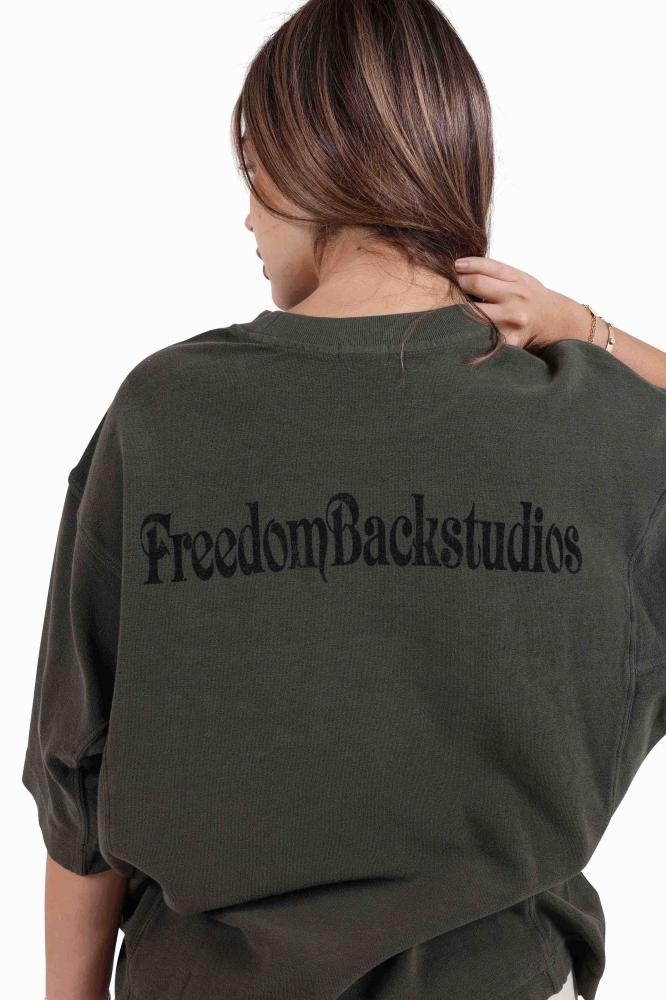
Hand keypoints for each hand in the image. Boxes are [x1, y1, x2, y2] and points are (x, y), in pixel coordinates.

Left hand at [453, 256, 590, 349]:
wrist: (555, 322)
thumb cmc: (529, 297)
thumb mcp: (517, 277)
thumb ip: (491, 270)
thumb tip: (458, 266)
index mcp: (516, 281)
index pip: (481, 271)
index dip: (463, 269)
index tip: (456, 270)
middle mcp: (515, 300)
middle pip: (474, 285)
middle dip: (459, 286)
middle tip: (455, 291)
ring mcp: (511, 322)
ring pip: (473, 313)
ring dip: (458, 310)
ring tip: (456, 309)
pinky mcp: (508, 342)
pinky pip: (481, 336)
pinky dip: (469, 333)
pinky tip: (465, 331)